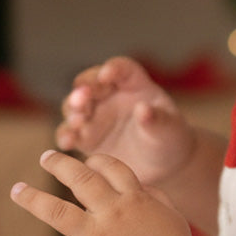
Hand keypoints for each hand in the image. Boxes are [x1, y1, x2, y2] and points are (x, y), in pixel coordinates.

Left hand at [7, 150, 193, 235]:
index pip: (111, 168)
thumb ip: (155, 197)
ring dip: (33, 198)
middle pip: (80, 179)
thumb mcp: (172, 216)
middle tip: (46, 157)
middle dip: (59, 164)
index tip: (87, 159)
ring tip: (17, 190)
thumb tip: (142, 186)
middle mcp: (111, 213)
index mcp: (134, 199)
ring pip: (56, 211)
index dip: (97, 160)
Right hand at [56, 56, 194, 186]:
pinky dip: (66, 136)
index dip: (112, 69)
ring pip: (75, 107)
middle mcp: (109, 95)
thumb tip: (144, 110)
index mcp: (134, 84)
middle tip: (81, 98)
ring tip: (77, 121)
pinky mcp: (86, 138)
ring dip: (72, 111)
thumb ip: (158, 119)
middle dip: (84, 89)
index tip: (107, 76)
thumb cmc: (169, 139)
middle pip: (91, 84)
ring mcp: (95, 116)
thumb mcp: (170, 129)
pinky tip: (67, 142)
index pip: (121, 69)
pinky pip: (70, 133)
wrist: (162, 165)